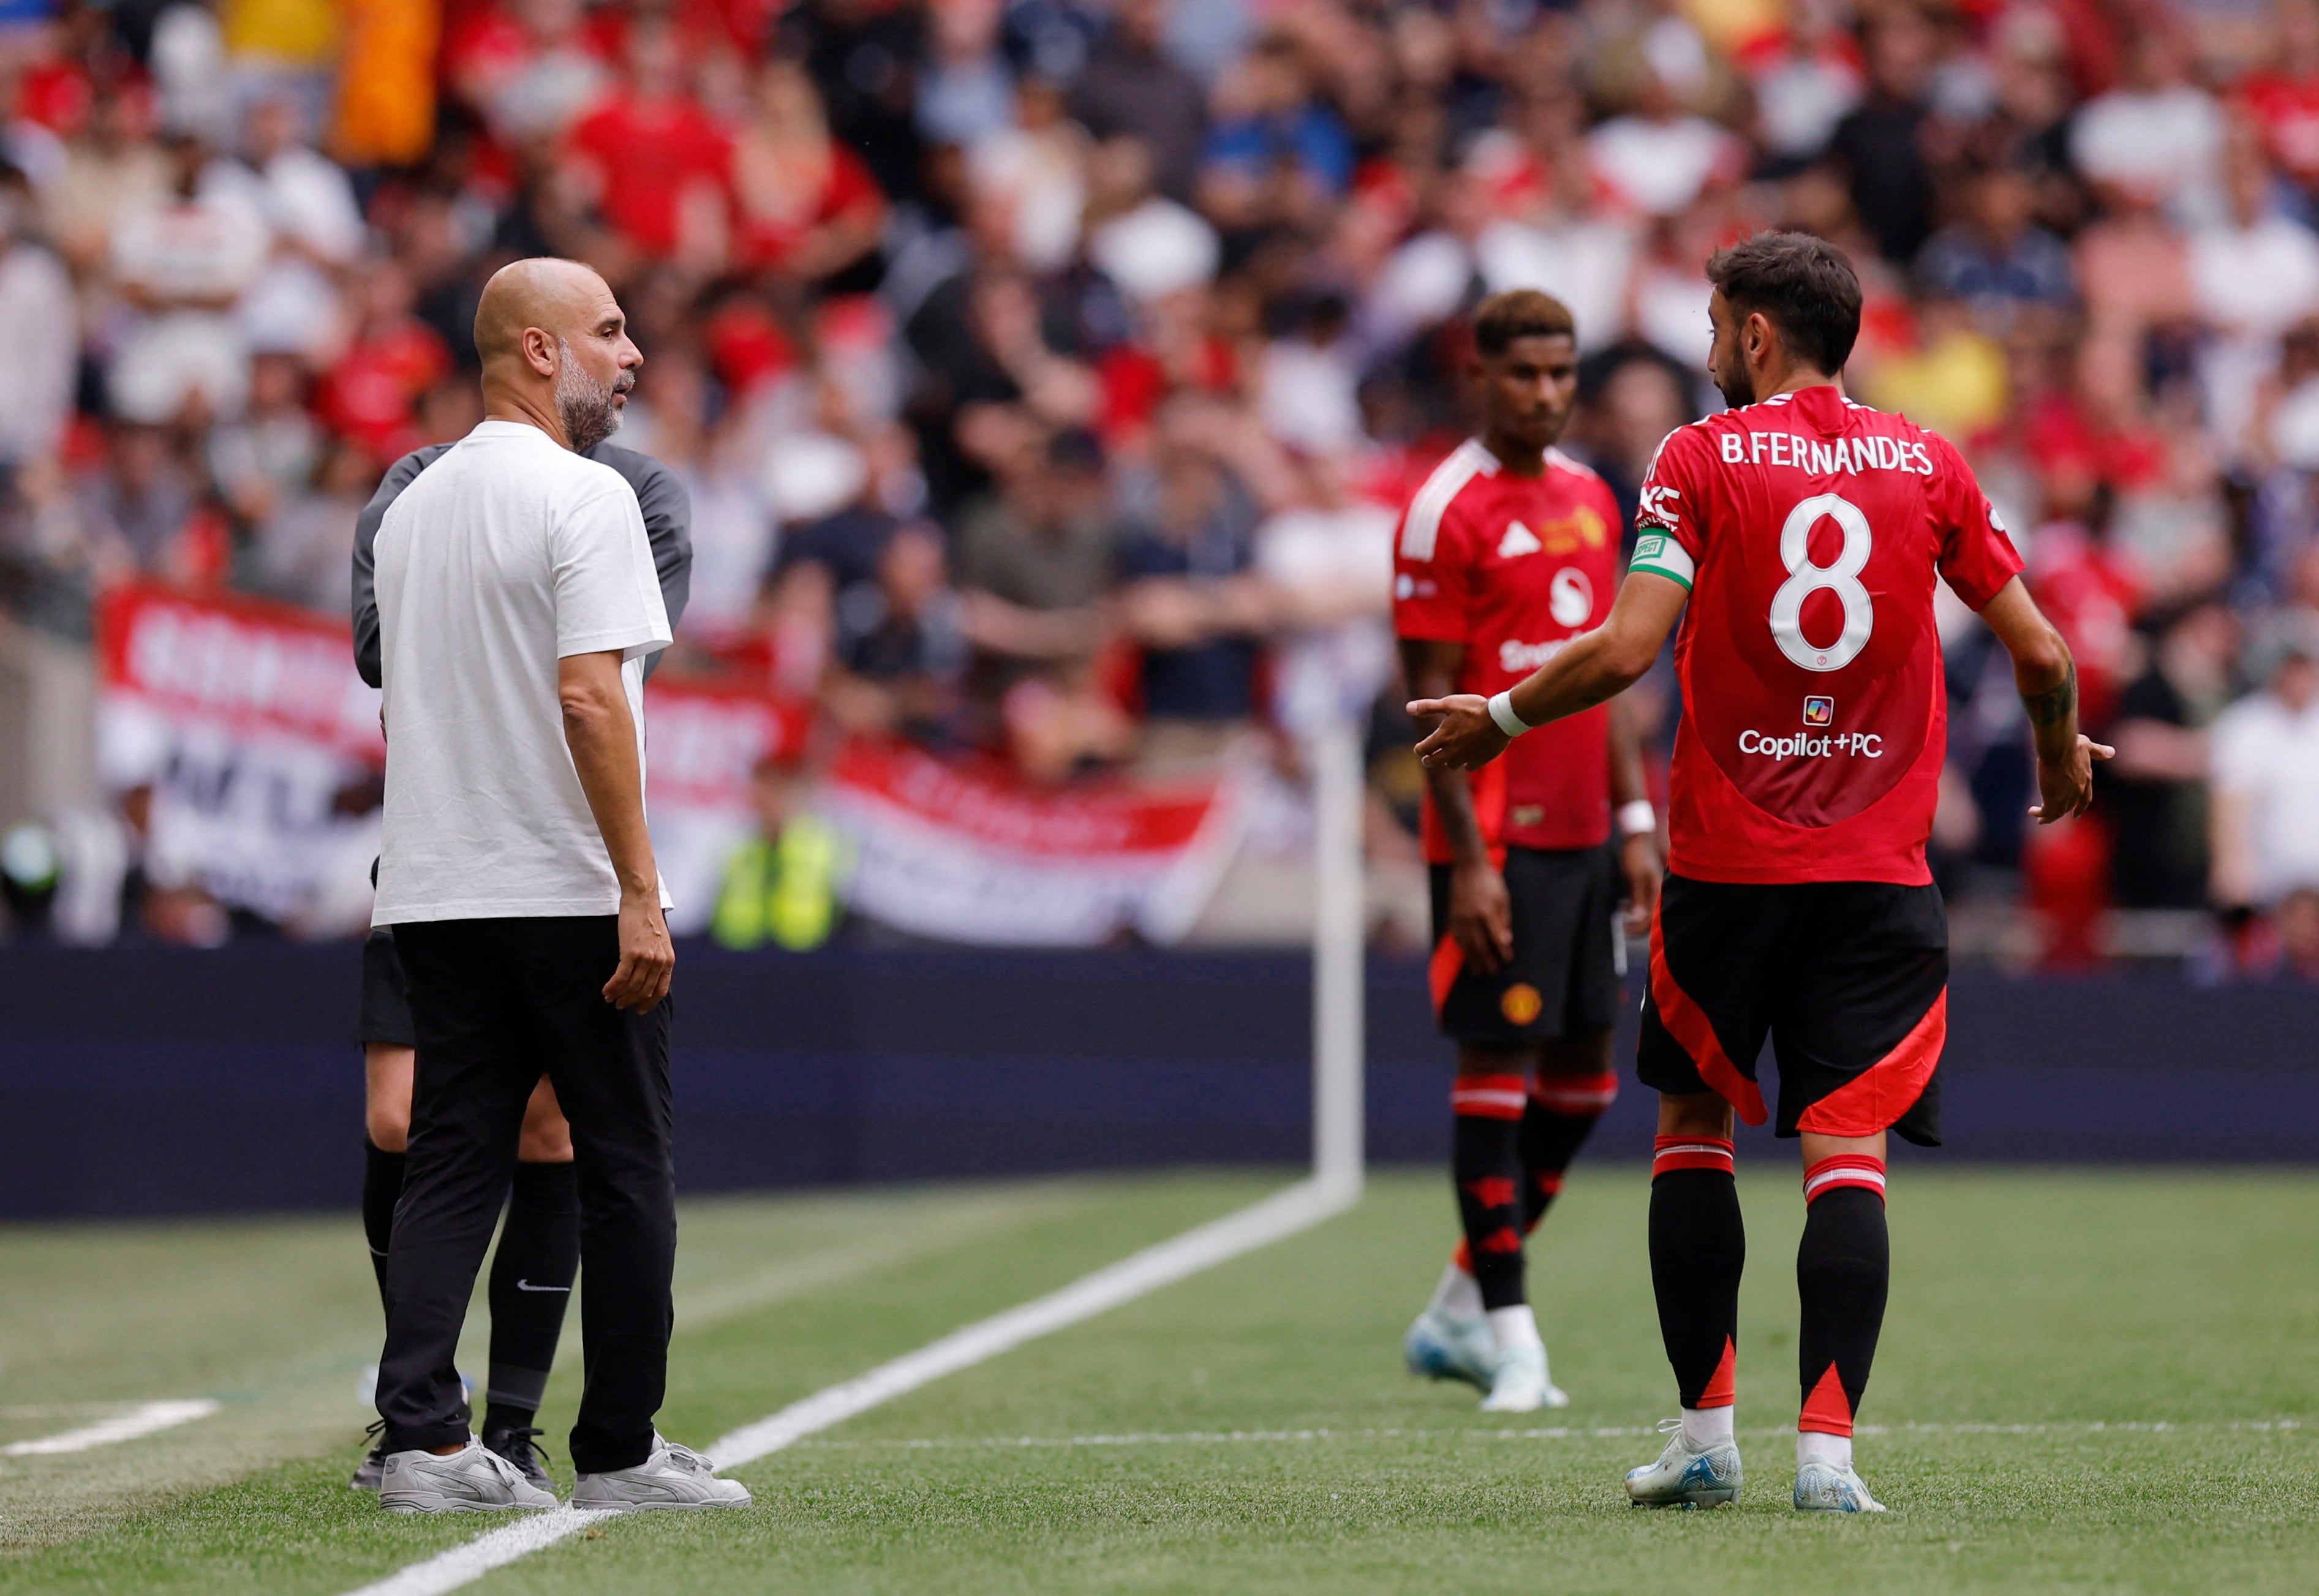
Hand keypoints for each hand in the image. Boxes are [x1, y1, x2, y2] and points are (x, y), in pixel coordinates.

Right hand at [605, 889, 674, 1011]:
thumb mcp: (659, 942)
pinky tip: (606, 990)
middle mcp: (660, 962)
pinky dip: (612, 987)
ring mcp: (646, 958)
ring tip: (610, 998)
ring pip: (632, 986)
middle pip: (644, 990)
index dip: (649, 1002)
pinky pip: (621, 977)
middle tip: (620, 1005)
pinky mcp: (632, 953)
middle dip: (631, 1001)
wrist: (642, 901)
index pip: (661, 990)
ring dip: (619, 995)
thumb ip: (657, 959)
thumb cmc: (648, 919)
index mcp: (668, 960)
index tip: (640, 1009)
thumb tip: (648, 975)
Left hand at [1409, 694, 1509, 770]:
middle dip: (1429, 760)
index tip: (1419, 748)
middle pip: (1434, 762)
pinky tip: (1467, 759)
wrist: (1500, 718)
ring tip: (1448, 757)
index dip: (1419, 749)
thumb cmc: (1473, 708)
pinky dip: (1466, 763)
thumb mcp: (1449, 704)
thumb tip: (1408, 708)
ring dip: (1448, 761)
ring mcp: (1466, 757)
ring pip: (1452, 765)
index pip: (1423, 749)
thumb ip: (1427, 707)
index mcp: (1442, 738)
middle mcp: (1452, 751)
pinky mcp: (1480, 760)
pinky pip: (1469, 766)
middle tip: (1427, 759)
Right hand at [1448, 858, 1513, 974]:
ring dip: (1472, 959)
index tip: (1507, 960)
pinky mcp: (1452, 916)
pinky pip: (1456, 936)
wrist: (1467, 867)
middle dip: (1487, 961)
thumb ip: (1504, 919)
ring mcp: (1460, 918)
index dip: (1502, 951)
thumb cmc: (1489, 881)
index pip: (1496, 939)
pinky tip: (1465, 954)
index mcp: (1487, 913)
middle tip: (1492, 973)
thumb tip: (1506, 940)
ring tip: (1477, 971)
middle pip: (1480, 946)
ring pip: (1466, 944)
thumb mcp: (1502, 897)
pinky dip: (1462, 947)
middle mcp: (1472, 918)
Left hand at [1618, 831, 1660, 935]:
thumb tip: (1638, 918)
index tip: (1625, 930)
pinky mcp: (1647, 887)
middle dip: (1637, 925)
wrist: (1638, 837)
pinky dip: (1634, 908)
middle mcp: (1659, 892)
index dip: (1638, 928)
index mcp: (1659, 891)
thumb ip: (1638, 898)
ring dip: (1635, 917)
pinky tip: (1624, 906)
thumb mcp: (1635, 877)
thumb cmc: (1637, 855)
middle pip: (1651, 918)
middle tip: (1623, 928)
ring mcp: (1654, 890)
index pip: (1651, 919)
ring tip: (1623, 916)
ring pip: (1647, 912)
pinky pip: (1643, 904)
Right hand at [2028, 734, 2114, 823]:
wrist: (2060, 748)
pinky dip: (2040, 814)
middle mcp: (2078, 790)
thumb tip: (2112, 752)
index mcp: (2086, 779)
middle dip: (2059, 812)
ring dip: (2048, 817)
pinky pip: (2046, 811)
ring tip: (2039, 819)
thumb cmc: (2072, 744)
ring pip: (2057, 812)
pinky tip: (2032, 811)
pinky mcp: (2052, 797)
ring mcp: (2065, 795)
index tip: (2076, 815)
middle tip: (2049, 815)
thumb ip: (2098, 752)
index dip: (2080, 807)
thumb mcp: (2088, 746)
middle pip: (2068, 806)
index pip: (2085, 799)